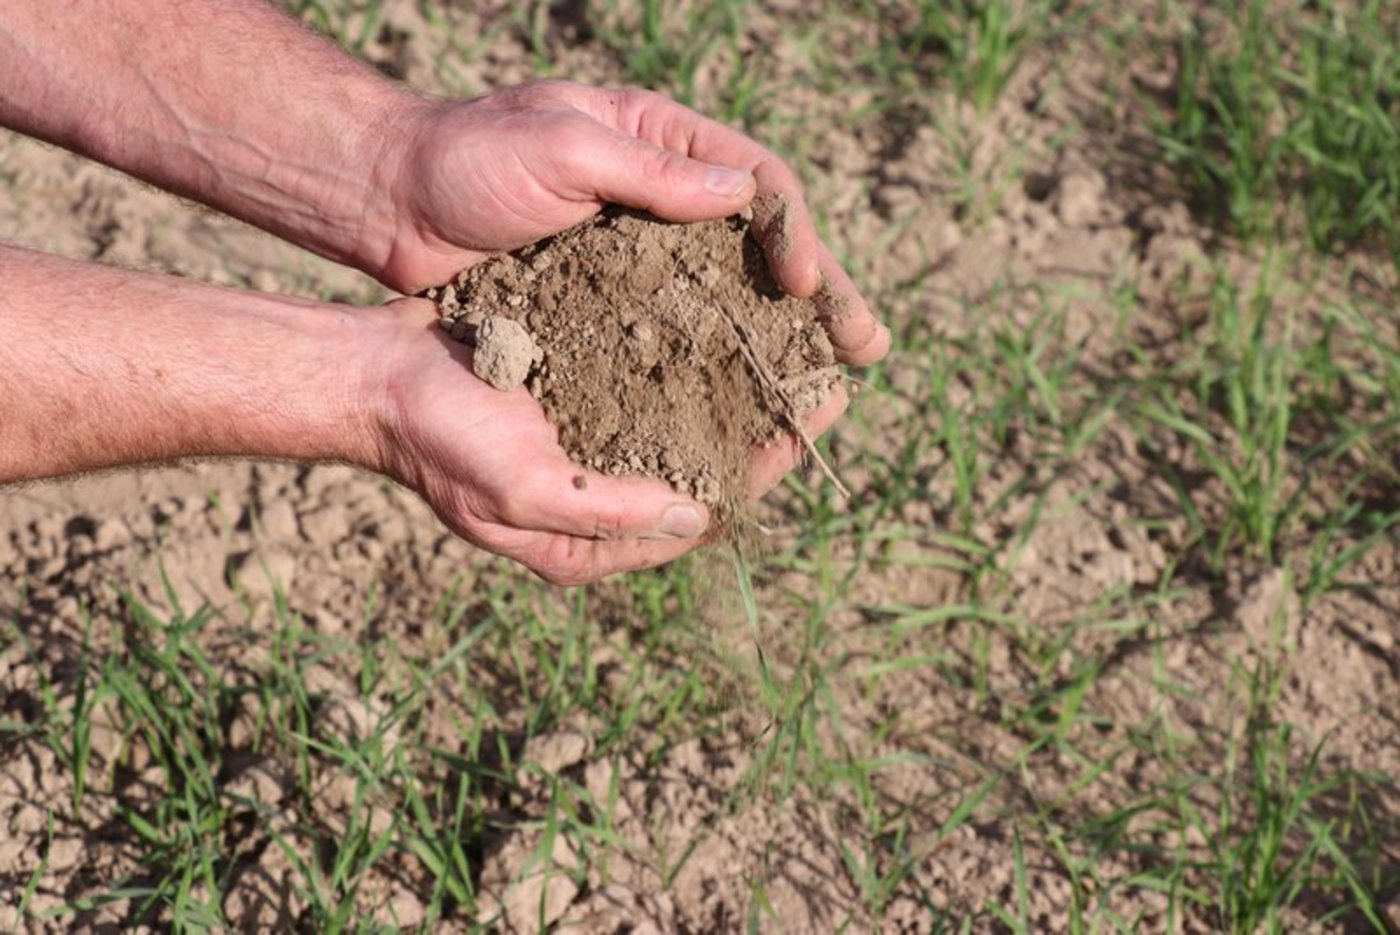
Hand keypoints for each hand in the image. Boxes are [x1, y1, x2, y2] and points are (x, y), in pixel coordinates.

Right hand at [364, 299, 848, 585]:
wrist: (376, 375)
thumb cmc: (438, 437)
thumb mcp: (519, 487)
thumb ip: (608, 509)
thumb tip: (697, 512)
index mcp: (593, 540)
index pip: (702, 514)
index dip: (761, 472)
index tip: (812, 425)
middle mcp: (604, 499)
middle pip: (708, 468)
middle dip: (766, 429)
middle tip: (827, 383)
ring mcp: (595, 447)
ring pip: (689, 424)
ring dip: (739, 391)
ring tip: (794, 349)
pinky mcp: (583, 396)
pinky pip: (654, 384)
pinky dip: (695, 360)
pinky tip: (730, 320)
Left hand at [372, 80, 889, 365]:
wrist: (390, 201)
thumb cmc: (468, 160)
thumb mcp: (557, 148)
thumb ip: (648, 170)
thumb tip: (746, 196)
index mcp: (661, 137)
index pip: (756, 180)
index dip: (792, 232)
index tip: (803, 286)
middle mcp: (664, 192)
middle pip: (761, 244)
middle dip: (818, 295)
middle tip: (867, 346)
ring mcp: (640, 248)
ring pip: (731, 292)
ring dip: (780, 338)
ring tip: (827, 384)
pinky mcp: (610, 296)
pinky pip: (679, 327)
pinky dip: (717, 359)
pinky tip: (746, 399)